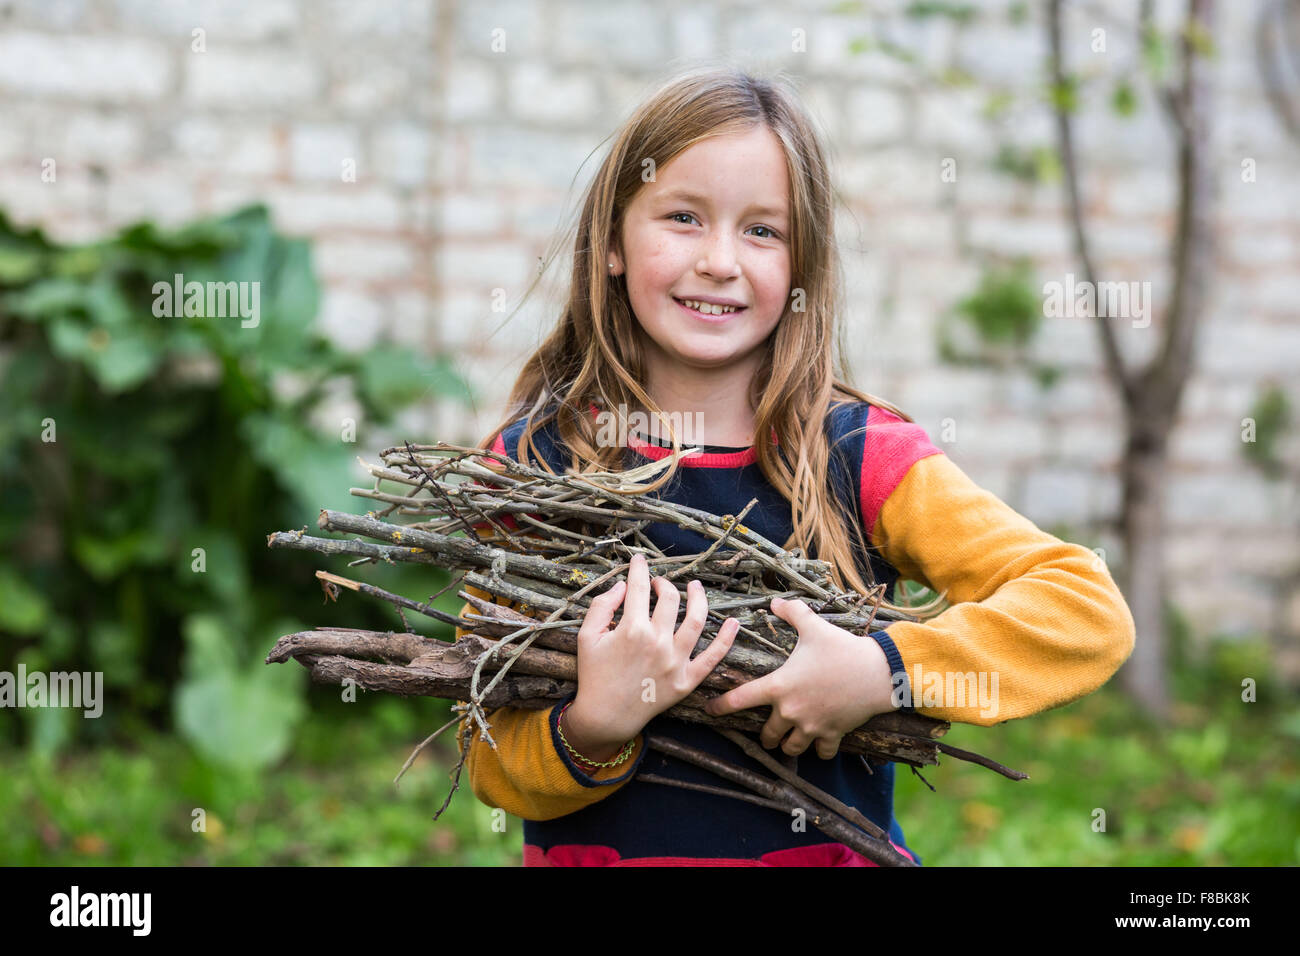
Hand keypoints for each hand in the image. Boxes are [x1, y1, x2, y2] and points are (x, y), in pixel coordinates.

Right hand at [563, 553, 739, 753]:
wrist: (606, 716)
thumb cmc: (594, 675)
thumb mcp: (586, 636)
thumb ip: (602, 605)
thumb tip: (623, 585)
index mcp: (632, 629)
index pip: (640, 588)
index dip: (640, 569)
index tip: (639, 560)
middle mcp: (658, 642)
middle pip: (670, 599)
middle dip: (664, 584)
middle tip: (659, 583)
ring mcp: (676, 662)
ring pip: (697, 620)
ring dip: (699, 597)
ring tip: (695, 586)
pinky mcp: (687, 680)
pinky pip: (713, 658)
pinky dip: (727, 639)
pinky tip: (734, 622)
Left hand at [703, 596, 896, 758]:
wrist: (877, 672)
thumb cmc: (842, 648)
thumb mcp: (814, 626)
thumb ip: (792, 612)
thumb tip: (774, 601)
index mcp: (779, 686)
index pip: (740, 700)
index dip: (720, 707)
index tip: (710, 711)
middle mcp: (791, 711)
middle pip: (767, 734)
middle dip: (764, 735)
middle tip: (766, 732)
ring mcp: (811, 726)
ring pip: (790, 748)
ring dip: (787, 745)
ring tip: (789, 741)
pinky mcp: (832, 734)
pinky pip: (821, 752)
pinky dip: (819, 749)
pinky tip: (820, 743)